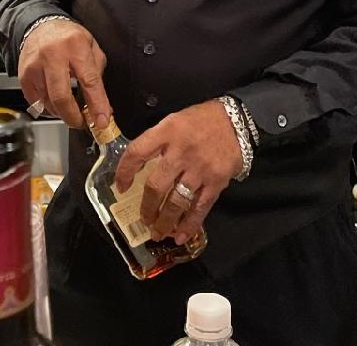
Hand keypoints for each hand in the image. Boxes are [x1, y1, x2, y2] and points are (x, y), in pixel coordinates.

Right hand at [18, 19, 110, 128]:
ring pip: (49, 103)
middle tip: (82, 122)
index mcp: (75, 46)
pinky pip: (37, 103)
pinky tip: (56, 101)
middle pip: (62, 97)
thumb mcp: (91, 47)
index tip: (102, 120)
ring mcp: (35, 67)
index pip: (89, 81)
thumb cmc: (68, 37)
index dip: (97, 104)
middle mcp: (53, 56)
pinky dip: (49, 108)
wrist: (41, 27)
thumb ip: (97, 74)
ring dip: (63, 113)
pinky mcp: (24, 76)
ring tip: (71, 108)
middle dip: (74, 117)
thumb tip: (102, 105)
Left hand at [114, 100, 242, 244]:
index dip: (124, 171)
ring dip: (164, 221)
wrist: (236, 120)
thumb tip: (137, 166)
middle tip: (143, 220)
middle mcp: (181, 151)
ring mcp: (200, 168)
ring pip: (176, 202)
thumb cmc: (200, 120)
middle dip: (147, 207)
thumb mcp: (173, 120)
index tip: (120, 187)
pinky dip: (189, 225)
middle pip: (156, 185)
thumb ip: (157, 141)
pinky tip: (180, 236)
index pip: (137, 152)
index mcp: (167, 131)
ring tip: (158, 232)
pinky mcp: (216, 181)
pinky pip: (200, 207)